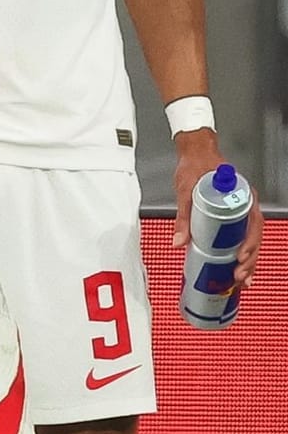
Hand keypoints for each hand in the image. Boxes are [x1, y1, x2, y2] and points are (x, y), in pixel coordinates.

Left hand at [174, 129, 259, 287]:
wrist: (195, 152)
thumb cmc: (195, 166)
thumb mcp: (186, 191)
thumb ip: (183, 217)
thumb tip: (178, 242)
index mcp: (240, 195)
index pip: (252, 223)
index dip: (249, 243)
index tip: (240, 257)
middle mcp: (245, 203)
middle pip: (254, 235)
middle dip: (249, 259)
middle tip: (239, 276)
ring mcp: (240, 210)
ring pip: (250, 238)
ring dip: (248, 260)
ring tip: (241, 280)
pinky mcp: (232, 215)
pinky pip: (242, 235)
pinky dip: (241, 253)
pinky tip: (236, 268)